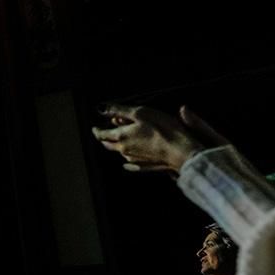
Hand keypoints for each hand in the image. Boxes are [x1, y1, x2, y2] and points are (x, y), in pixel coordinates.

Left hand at [92, 105, 226, 173]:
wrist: (180, 151)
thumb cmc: (162, 129)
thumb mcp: (140, 113)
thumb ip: (120, 110)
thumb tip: (103, 108)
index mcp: (121, 137)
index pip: (102, 135)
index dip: (97, 130)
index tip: (94, 128)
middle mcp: (124, 151)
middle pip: (109, 146)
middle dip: (105, 139)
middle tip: (104, 134)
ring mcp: (134, 160)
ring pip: (121, 153)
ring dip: (118, 146)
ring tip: (121, 140)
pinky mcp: (144, 166)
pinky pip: (132, 163)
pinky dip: (128, 158)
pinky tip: (128, 160)